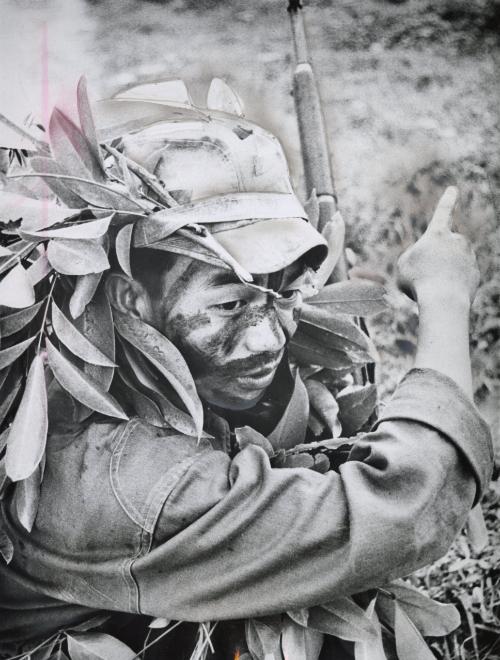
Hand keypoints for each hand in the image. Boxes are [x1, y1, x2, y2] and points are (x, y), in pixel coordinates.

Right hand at [397, 186, 479, 303]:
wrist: (444, 300)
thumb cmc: (419, 280)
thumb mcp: (404, 265)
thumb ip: (415, 258)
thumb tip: (429, 261)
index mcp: (438, 234)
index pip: (442, 212)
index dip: (447, 201)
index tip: (453, 190)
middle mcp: (457, 241)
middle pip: (444, 248)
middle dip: (435, 259)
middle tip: (424, 276)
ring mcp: (469, 257)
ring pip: (452, 263)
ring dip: (441, 274)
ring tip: (434, 287)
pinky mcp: (475, 274)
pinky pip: (459, 278)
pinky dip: (450, 286)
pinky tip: (445, 294)